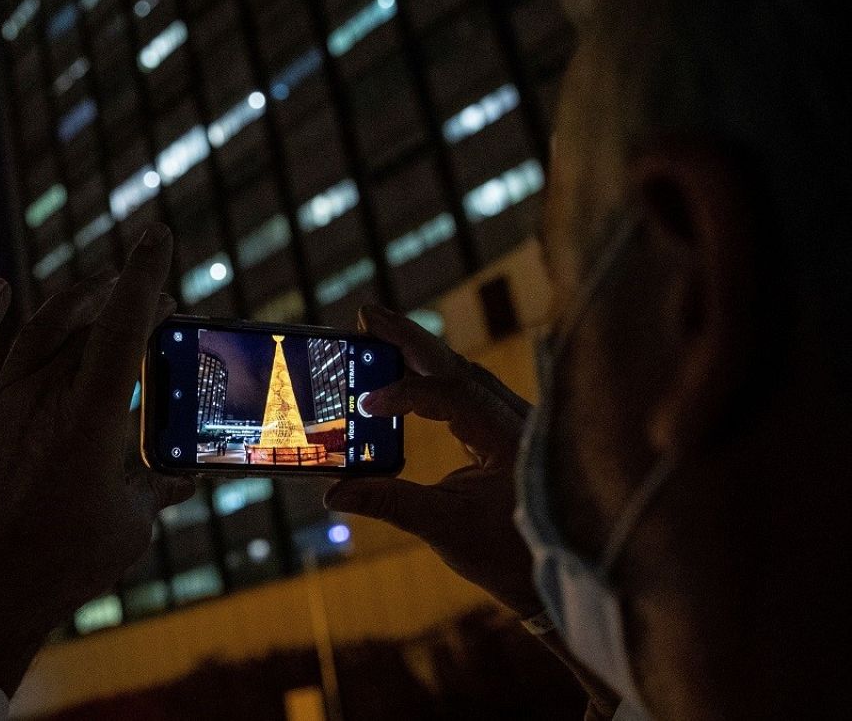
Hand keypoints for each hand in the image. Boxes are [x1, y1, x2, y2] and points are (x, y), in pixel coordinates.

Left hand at [0, 224, 193, 693]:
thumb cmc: (65, 563)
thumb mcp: (131, 525)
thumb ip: (159, 490)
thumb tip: (187, 478)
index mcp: (91, 415)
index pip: (122, 325)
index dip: (143, 275)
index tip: (156, 235)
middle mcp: (42, 395)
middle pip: (85, 323)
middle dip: (122, 300)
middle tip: (152, 299)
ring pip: (37, 328)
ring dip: (73, 301)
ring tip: (100, 287)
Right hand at [323, 304, 542, 616]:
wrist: (559, 578)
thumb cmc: (511, 556)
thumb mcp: (446, 528)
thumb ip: (389, 503)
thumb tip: (334, 493)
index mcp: (509, 436)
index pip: (452, 394)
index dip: (406, 393)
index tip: (367, 403)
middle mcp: (516, 419)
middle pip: (457, 365)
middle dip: (410, 339)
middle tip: (366, 315)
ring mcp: (513, 423)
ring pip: (464, 373)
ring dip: (420, 353)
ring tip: (378, 331)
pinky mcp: (506, 433)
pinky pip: (467, 391)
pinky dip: (433, 376)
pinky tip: (407, 371)